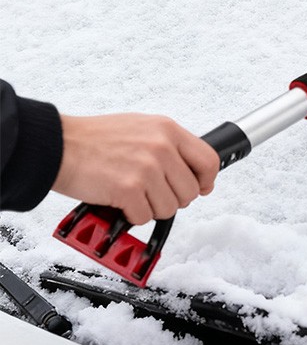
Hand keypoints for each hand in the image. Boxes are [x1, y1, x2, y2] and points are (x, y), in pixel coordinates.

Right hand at [53, 113, 219, 224]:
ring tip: (134, 194)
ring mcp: (147, 168)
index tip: (201, 187)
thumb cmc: (95, 138)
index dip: (206, 180)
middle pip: (190, 191)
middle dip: (173, 198)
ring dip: (151, 208)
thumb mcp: (142, 127)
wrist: (59, 145)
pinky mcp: (129, 189)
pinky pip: (145, 217)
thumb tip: (191, 168)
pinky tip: (120, 200)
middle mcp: (162, 147)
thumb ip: (169, 145)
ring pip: (170, 208)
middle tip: (153, 193)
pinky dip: (132, 215)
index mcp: (168, 130)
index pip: (209, 160)